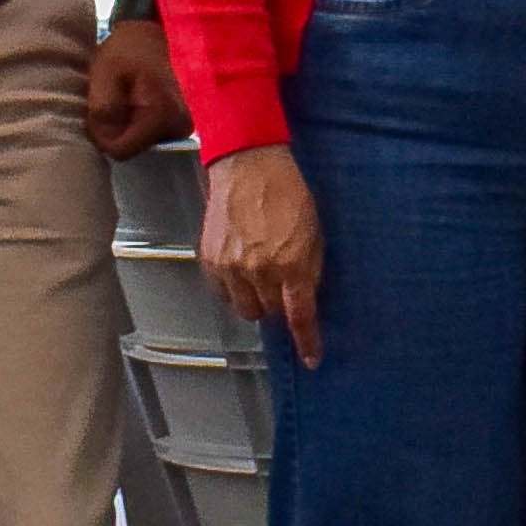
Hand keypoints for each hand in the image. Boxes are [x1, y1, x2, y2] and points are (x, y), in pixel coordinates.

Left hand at [82, 16, 183, 156]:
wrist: (149, 37)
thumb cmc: (124, 52)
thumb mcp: (104, 75)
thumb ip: (103, 110)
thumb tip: (106, 142)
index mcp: (161, 114)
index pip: (122, 150)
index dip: (102, 135)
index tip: (98, 110)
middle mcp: (179, 127)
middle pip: (131, 150)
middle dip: (114, 131)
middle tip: (111, 100)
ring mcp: (182, 129)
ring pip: (138, 145)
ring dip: (123, 127)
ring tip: (121, 99)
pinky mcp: (178, 127)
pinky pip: (146, 138)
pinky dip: (133, 125)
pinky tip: (131, 104)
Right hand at [202, 145, 324, 364]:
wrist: (248, 165)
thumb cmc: (289, 194)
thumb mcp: (314, 232)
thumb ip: (310, 268)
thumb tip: (306, 298)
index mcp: (291, 263)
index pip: (300, 315)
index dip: (307, 340)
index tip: (312, 360)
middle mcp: (259, 270)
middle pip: (271, 313)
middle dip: (281, 304)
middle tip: (283, 281)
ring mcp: (231, 267)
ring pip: (246, 308)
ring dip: (257, 299)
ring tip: (261, 273)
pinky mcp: (210, 259)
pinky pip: (223, 293)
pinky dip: (234, 287)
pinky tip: (241, 265)